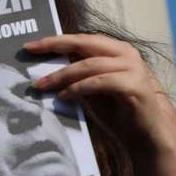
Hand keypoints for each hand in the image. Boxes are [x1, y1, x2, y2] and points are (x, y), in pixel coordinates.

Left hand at [24, 34, 175, 154]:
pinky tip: (64, 96)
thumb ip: (75, 74)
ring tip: (41, 85)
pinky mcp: (134, 85)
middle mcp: (125, 53)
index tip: (30, 46)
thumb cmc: (115, 111)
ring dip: (61, 75)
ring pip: (89, 64)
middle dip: (54, 46)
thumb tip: (43, 67)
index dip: (54, 40)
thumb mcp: (89, 88)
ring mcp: (132, 67)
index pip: (81, 39)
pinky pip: (99, 82)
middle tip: (31, 52)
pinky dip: (78, 88)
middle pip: (84, 43)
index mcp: (114, 50)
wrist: (144, 137)